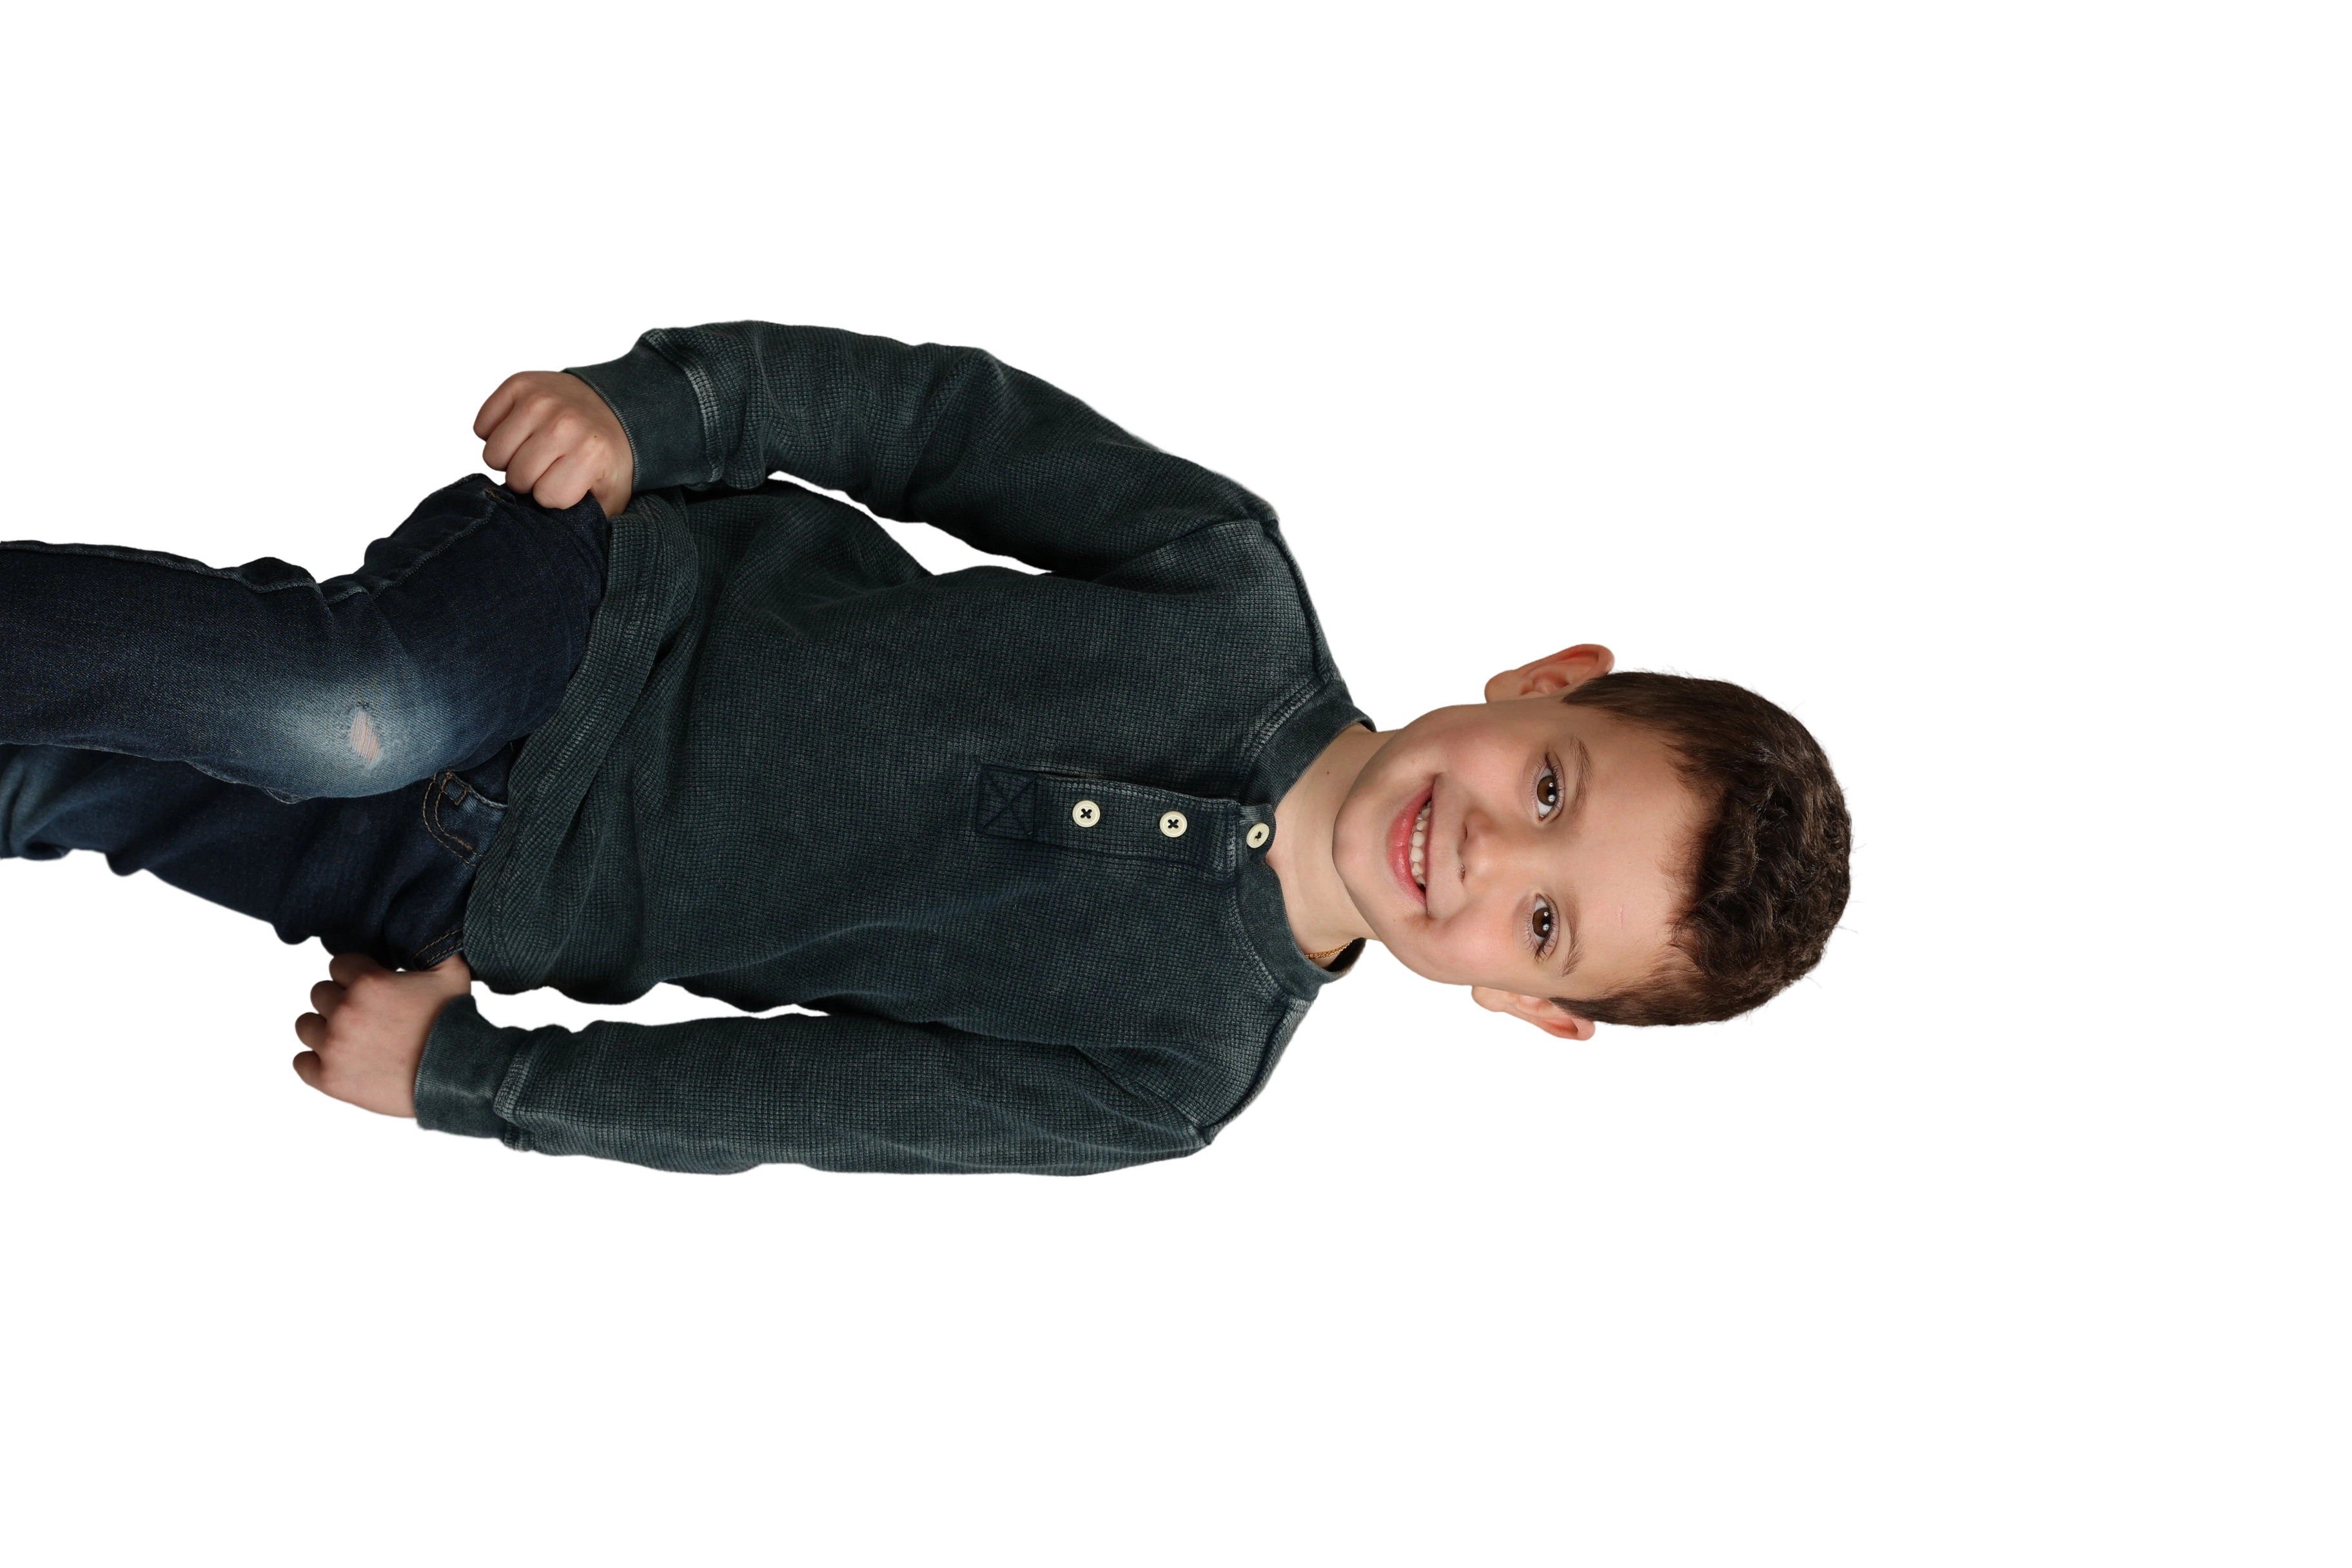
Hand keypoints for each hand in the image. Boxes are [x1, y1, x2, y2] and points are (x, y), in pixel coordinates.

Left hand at [289, 952, 476, 1121]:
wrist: (461, 1078)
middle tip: (362, 1016)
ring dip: (322, 1029)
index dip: (354, 974)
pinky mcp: (330, 1078)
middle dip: (338, 1001)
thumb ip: (433, 946)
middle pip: (318, 993)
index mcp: (368, 981)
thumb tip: (427, 931)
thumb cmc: (457, 1026)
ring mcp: (334, 1046)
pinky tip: (335, 1061)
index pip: (337, 965)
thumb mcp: (453, 974)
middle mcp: (345, 1011)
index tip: (367, 988)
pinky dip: (313, 1062)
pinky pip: (300, 1063)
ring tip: (347, 1039)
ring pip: (304, 1025)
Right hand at [472, 368, 635, 520]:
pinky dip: (492, 434)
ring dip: (507, 460)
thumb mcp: (612, 496)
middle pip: (516, 476)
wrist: (617, 409)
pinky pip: (482, 424)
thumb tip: (557, 542)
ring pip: (493, 453)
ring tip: (529, 454)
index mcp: (590, 454)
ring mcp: (540, 400)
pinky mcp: (519, 383)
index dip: (552, 497)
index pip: (545, 496)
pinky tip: (517, 434)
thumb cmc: (607, 458)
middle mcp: (564, 424)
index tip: (564, 486)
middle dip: (528, 482)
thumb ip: (588, 521)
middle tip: (545, 470)